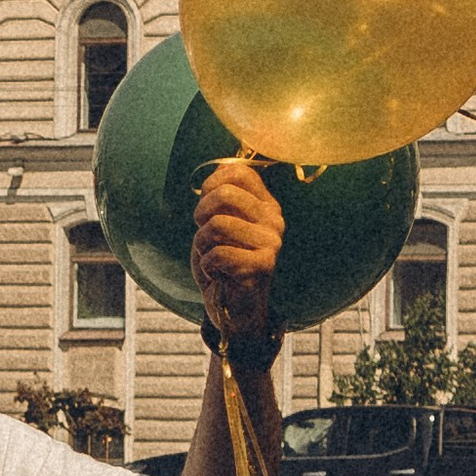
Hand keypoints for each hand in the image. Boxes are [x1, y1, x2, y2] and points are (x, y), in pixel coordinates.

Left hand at [191, 155, 283, 343]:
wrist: (231, 306)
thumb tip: (220, 168)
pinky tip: (218, 274)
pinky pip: (217, 254)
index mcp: (266, 204)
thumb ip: (221, 196)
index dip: (211, 186)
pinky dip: (207, 265)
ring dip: (202, 244)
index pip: (238, 172)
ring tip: (212, 256)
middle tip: (205, 235)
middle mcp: (274, 219)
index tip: (208, 209)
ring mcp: (272, 242)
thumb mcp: (218, 222)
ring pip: (217, 224)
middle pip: (225, 194)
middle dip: (201, 214)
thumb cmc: (222, 262)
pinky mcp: (263, 265)